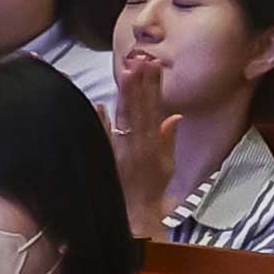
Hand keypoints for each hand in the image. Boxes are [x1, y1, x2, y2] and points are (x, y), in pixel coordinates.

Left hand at [110, 44, 174, 234]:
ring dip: (125, 95)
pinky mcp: (109, 158)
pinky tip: (100, 104)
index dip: (154, 88)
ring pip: (124, 118)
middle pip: (138, 109)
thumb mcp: (167, 164)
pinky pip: (105, 137)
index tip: (154, 67)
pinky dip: (101, 121)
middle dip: (139, 84)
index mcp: (153, 144)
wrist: (136, 212)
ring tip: (127, 73)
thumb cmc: (153, 188)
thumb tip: (173, 116)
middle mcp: (138, 145)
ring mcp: (122, 151)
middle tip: (139, 61)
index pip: (154, 110)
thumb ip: (168, 139)